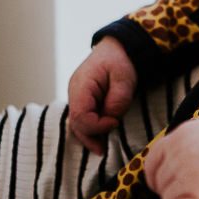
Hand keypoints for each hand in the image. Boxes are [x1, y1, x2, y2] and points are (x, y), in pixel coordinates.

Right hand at [67, 37, 138, 155]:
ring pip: (77, 123)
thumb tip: (111, 118)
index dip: (96, 125)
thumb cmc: (120, 61)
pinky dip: (90, 130)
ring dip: (88, 136)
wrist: (116, 48)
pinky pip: (82, 119)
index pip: (81, 114)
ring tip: (100, 150)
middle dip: (90, 136)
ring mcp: (77, 97)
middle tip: (103, 149)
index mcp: (82, 84)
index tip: (114, 123)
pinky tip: (99, 140)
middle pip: (75, 122)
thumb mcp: (124, 78)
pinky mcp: (83, 101)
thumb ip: (118, 100)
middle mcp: (74, 92)